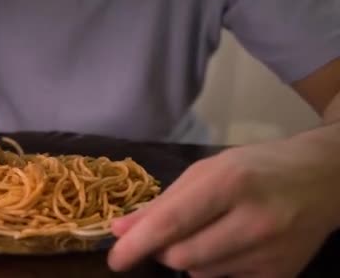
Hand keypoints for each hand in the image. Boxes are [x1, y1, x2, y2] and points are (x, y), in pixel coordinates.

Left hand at [108, 136, 339, 276]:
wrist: (322, 179)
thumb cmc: (256, 167)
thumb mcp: (208, 170)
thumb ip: (163, 202)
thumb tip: (121, 230)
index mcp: (230, 183)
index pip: (172, 223)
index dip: (138, 244)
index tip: (115, 259)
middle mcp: (254, 221)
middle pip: (182, 257)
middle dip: (163, 249)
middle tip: (170, 233)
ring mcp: (271, 253)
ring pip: (201, 273)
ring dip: (189, 257)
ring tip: (209, 231)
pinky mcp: (281, 275)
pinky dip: (215, 266)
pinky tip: (231, 244)